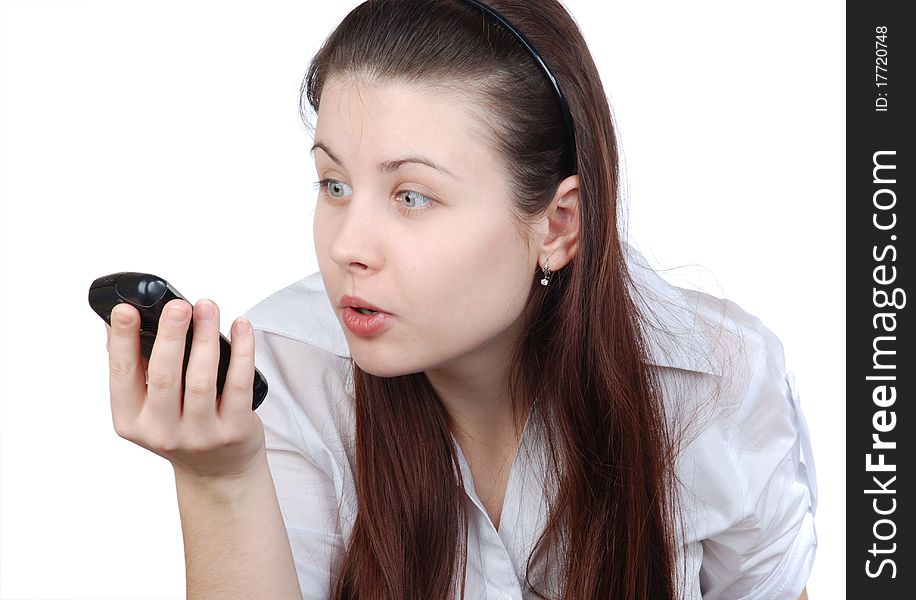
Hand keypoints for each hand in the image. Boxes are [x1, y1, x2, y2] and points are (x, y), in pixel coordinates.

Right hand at [105, 298, 265, 480]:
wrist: (218, 471)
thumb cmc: (181, 426)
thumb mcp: (148, 406)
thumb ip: (135, 367)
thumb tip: (120, 320)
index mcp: (131, 420)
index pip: (122, 375)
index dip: (122, 341)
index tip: (125, 310)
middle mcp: (161, 431)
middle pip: (165, 376)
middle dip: (171, 336)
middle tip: (177, 305)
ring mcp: (200, 434)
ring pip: (202, 379)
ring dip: (206, 338)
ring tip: (208, 307)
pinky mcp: (234, 431)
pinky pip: (239, 384)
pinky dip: (242, 352)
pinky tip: (241, 326)